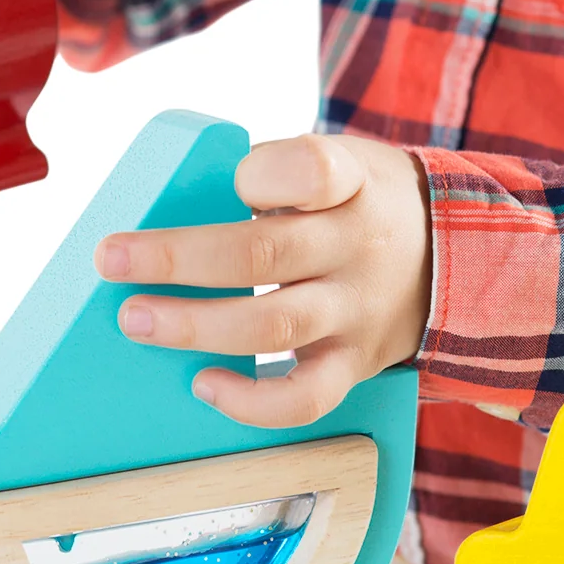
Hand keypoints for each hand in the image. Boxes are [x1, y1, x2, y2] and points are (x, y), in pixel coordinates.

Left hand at [99, 132, 432, 427]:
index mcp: (352, 183)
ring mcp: (356, 310)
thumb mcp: (338, 162)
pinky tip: (204, 385)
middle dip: (178, 258)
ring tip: (137, 319)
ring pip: (272, 327)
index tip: (231, 180)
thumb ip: (272, 176)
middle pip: (264, 254)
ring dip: (195, 326)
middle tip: (112, 259)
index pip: (312, 170)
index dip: (262, 175)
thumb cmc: (360, 202)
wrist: (451, 256)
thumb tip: (172, 207)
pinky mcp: (353, 363)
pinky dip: (251, 401)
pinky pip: (305, 398)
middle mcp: (356, 247)